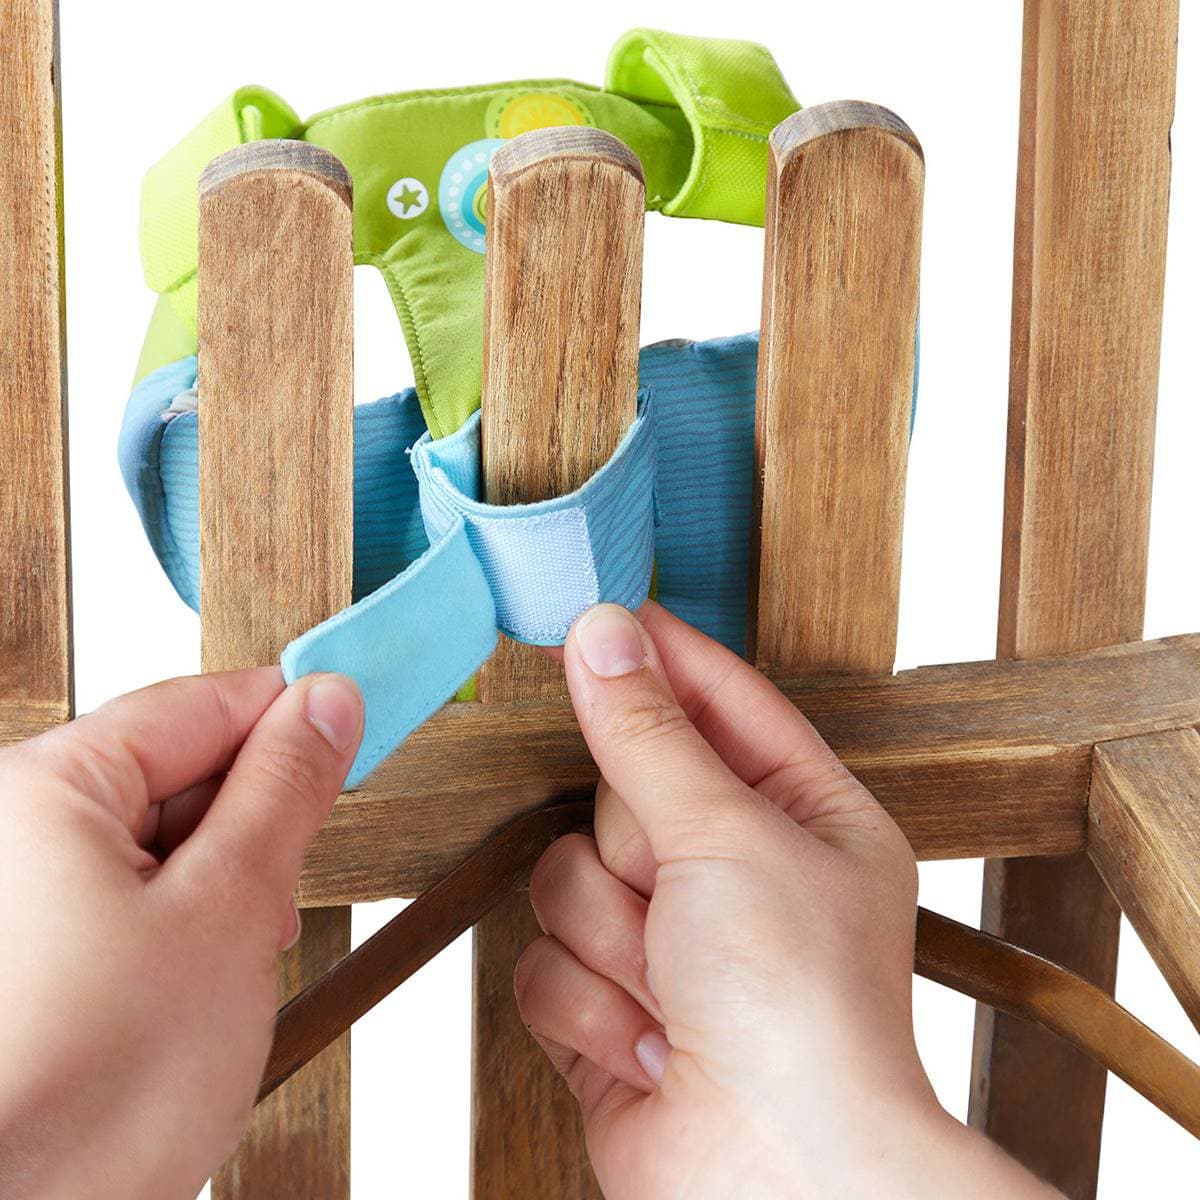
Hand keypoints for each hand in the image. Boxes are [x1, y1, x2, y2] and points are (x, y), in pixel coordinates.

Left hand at [0, 668, 362, 1199]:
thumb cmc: (92, 1089)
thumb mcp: (229, 908)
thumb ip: (284, 789)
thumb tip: (326, 703)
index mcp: (46, 789)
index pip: (203, 704)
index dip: (294, 715)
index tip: (364, 722)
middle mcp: (17, 830)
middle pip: (180, 773)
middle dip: (253, 826)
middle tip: (281, 895)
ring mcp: (23, 897)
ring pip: (166, 845)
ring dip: (225, 890)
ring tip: (230, 968)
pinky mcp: (38, 955)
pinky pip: (136, 903)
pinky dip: (186, 933)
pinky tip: (193, 994)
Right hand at [517, 603, 1059, 1198]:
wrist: (774, 1174)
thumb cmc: (801, 1008)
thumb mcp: (728, 835)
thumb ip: (650, 731)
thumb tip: (603, 633)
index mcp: (801, 818)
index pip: (720, 704)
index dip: (664, 656)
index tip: (603, 607)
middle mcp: (734, 874)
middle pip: (620, 791)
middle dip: (636, 846)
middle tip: (678, 887)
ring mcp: (668, 942)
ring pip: (568, 876)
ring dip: (616, 937)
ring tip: (675, 985)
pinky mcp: (611, 1006)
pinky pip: (545, 962)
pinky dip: (594, 1004)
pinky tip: (654, 1042)